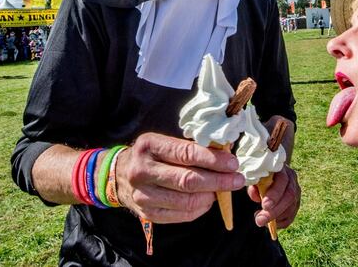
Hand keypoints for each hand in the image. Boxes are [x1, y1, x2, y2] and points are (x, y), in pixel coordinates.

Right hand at [115, 132, 244, 223]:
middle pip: (188, 180)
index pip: (186, 154)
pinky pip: (181, 215)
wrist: (120, 174)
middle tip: (237, 180)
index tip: (233, 163)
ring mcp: (142, 194)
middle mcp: (142, 170)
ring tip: (223, 190)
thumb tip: (224, 157)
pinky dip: (200, 209)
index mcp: (149, 146)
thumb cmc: (151, 155)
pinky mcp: (147, 212)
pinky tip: (208, 201)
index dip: (213, 160)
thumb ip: (190, 148)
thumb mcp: (164, 143)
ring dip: (211, 196)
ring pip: (186, 201)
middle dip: (218, 181)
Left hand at [247, 165, 300, 228]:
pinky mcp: (296, 203)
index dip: (275, 194)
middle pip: (289, 196)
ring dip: (276, 218)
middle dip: (275, 211)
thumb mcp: (256, 176)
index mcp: (282, 169)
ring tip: (261, 221)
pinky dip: (281, 222)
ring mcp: (296, 192)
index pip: (282, 180)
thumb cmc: (261, 174)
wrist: (272, 172)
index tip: (264, 206)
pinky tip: (271, 224)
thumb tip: (256, 197)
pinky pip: (292, 216)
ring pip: (292, 207)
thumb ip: (255, 184)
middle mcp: (292, 180)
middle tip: (260, 220)